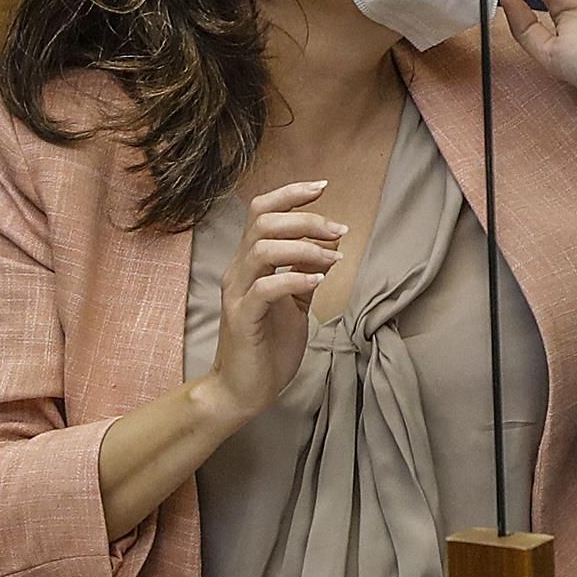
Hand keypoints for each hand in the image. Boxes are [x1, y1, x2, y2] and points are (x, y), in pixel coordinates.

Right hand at [207, 180, 343, 423]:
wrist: (243, 390)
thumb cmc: (268, 345)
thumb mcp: (295, 303)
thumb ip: (306, 273)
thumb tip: (328, 246)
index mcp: (250, 264)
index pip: (261, 212)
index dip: (290, 194)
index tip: (322, 187)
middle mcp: (239, 272)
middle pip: (263, 222)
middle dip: (306, 219)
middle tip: (339, 230)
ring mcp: (238, 295)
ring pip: (262, 250)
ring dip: (303, 247)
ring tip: (332, 256)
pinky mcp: (243, 319)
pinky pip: (266, 288)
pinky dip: (295, 279)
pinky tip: (318, 281)